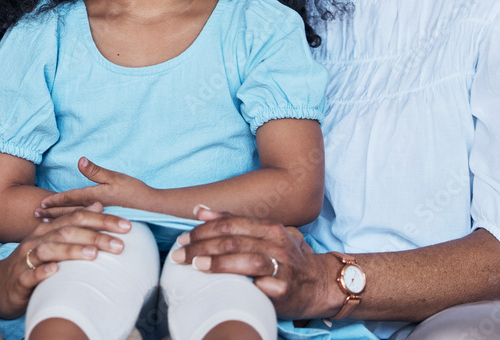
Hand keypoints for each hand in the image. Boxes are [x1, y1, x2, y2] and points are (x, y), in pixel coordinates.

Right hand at [0, 205, 130, 317]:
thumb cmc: (30, 264)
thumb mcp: (52, 240)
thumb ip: (74, 222)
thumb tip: (98, 205)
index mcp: (48, 229)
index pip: (78, 218)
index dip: (103, 220)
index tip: (127, 225)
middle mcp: (38, 240)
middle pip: (68, 231)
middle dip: (95, 235)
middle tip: (120, 243)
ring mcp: (27, 258)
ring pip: (51, 249)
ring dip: (72, 250)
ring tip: (94, 254)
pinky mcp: (19, 279)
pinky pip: (31, 273)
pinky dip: (43, 271)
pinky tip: (56, 271)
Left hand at [36, 157, 153, 218]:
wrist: (152, 207)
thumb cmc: (134, 191)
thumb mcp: (115, 177)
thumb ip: (96, 171)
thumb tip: (79, 160)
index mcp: (94, 196)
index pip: (69, 199)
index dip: (54, 201)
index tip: (39, 204)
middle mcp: (93, 208)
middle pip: (67, 211)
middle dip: (51, 213)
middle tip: (35, 216)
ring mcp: (98, 217)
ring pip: (74, 219)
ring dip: (59, 221)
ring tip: (45, 224)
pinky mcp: (104, 222)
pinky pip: (84, 224)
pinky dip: (73, 226)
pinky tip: (69, 229)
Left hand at [169, 206, 335, 319]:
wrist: (320, 282)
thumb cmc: (285, 256)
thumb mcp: (263, 233)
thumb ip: (232, 222)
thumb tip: (199, 209)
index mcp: (269, 227)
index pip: (230, 224)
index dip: (203, 230)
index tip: (183, 239)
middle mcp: (276, 243)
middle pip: (233, 241)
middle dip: (202, 247)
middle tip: (179, 254)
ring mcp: (283, 266)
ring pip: (247, 260)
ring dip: (219, 263)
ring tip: (196, 266)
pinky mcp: (286, 290)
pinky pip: (266, 287)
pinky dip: (248, 285)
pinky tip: (229, 288)